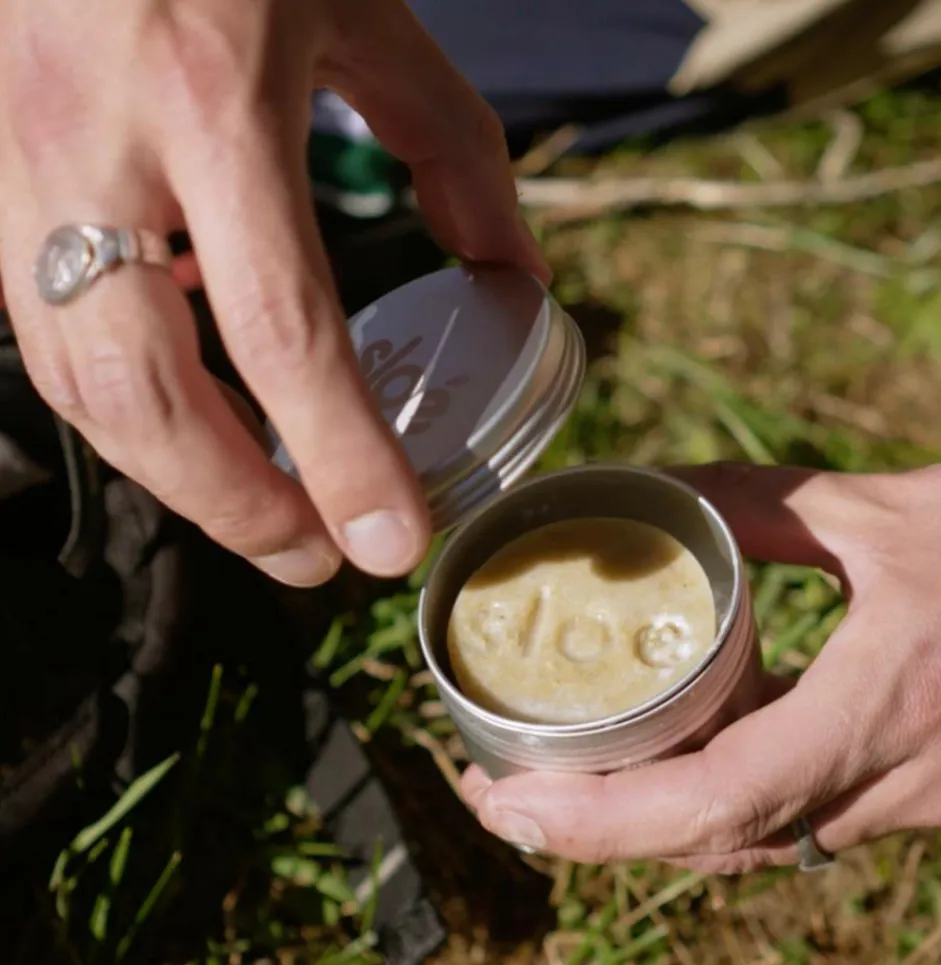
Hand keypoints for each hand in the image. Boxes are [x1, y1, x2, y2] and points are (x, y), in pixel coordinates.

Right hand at [0, 0, 546, 584]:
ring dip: (175, 479)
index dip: (340, 456)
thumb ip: (453, 148)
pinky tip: (195, 429)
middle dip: (237, 507)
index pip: (283, 330)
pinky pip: (49, 335)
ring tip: (268, 519)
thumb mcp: (366, 12)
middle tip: (317, 560)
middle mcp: (97, 146)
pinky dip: (128, 410)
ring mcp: (20, 171)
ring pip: (79, 383)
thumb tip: (515, 274)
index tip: (390, 541)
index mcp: (214, 96)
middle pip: (147, 394)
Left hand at [461, 444, 940, 871]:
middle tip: (501, 793)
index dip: (602, 819)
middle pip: (726, 839)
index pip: (722, 798)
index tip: (509, 804)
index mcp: (892, 701)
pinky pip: (809, 817)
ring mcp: (929, 796)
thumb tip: (652, 491)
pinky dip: (728, 800)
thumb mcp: (880, 507)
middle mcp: (909, 777)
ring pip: (765, 840)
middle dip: (600, 832)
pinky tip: (675, 759)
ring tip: (563, 782)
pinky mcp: (938, 788)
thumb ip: (754, 503)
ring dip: (658, 824)